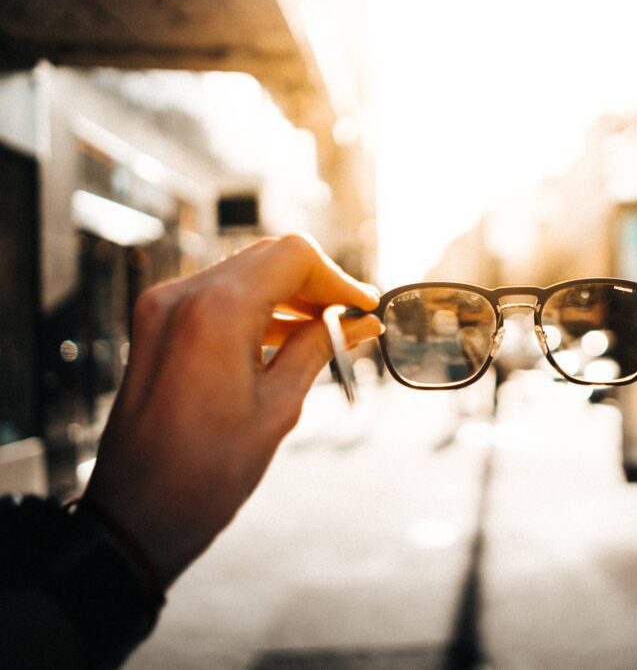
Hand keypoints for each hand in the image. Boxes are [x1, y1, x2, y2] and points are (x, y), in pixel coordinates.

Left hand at [83, 235, 382, 585]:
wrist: (137, 514)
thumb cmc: (207, 472)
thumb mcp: (278, 407)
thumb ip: (317, 348)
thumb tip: (358, 322)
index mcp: (215, 311)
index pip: (293, 256)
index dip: (337, 278)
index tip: (364, 307)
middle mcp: (181, 297)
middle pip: (267, 258)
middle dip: (316, 284)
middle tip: (353, 319)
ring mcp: (161, 309)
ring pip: (243, 274)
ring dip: (288, 296)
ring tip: (328, 331)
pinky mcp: (155, 327)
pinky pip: (216, 298)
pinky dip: (256, 309)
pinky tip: (288, 339)